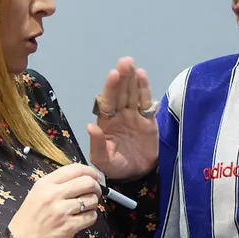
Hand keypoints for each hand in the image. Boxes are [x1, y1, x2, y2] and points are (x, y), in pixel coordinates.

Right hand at [7, 163, 103, 237]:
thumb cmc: (27, 220)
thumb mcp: (36, 195)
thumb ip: (56, 185)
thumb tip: (81, 179)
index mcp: (45, 183)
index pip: (75, 169)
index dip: (91, 172)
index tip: (96, 177)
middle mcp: (54, 194)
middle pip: (88, 182)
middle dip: (96, 187)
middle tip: (95, 193)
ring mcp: (62, 211)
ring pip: (92, 200)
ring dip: (93, 204)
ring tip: (86, 209)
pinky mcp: (69, 226)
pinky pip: (91, 217)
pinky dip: (91, 217)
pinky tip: (83, 219)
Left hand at [86, 57, 158, 180]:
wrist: (137, 175)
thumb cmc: (116, 167)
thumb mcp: (103, 161)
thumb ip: (97, 145)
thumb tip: (90, 126)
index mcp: (106, 122)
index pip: (108, 102)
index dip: (110, 88)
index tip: (113, 74)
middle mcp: (120, 115)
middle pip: (121, 93)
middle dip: (122, 77)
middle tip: (125, 62)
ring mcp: (134, 116)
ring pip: (133, 94)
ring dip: (132, 79)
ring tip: (132, 65)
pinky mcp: (148, 120)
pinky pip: (146, 102)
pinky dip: (145, 90)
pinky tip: (142, 76)